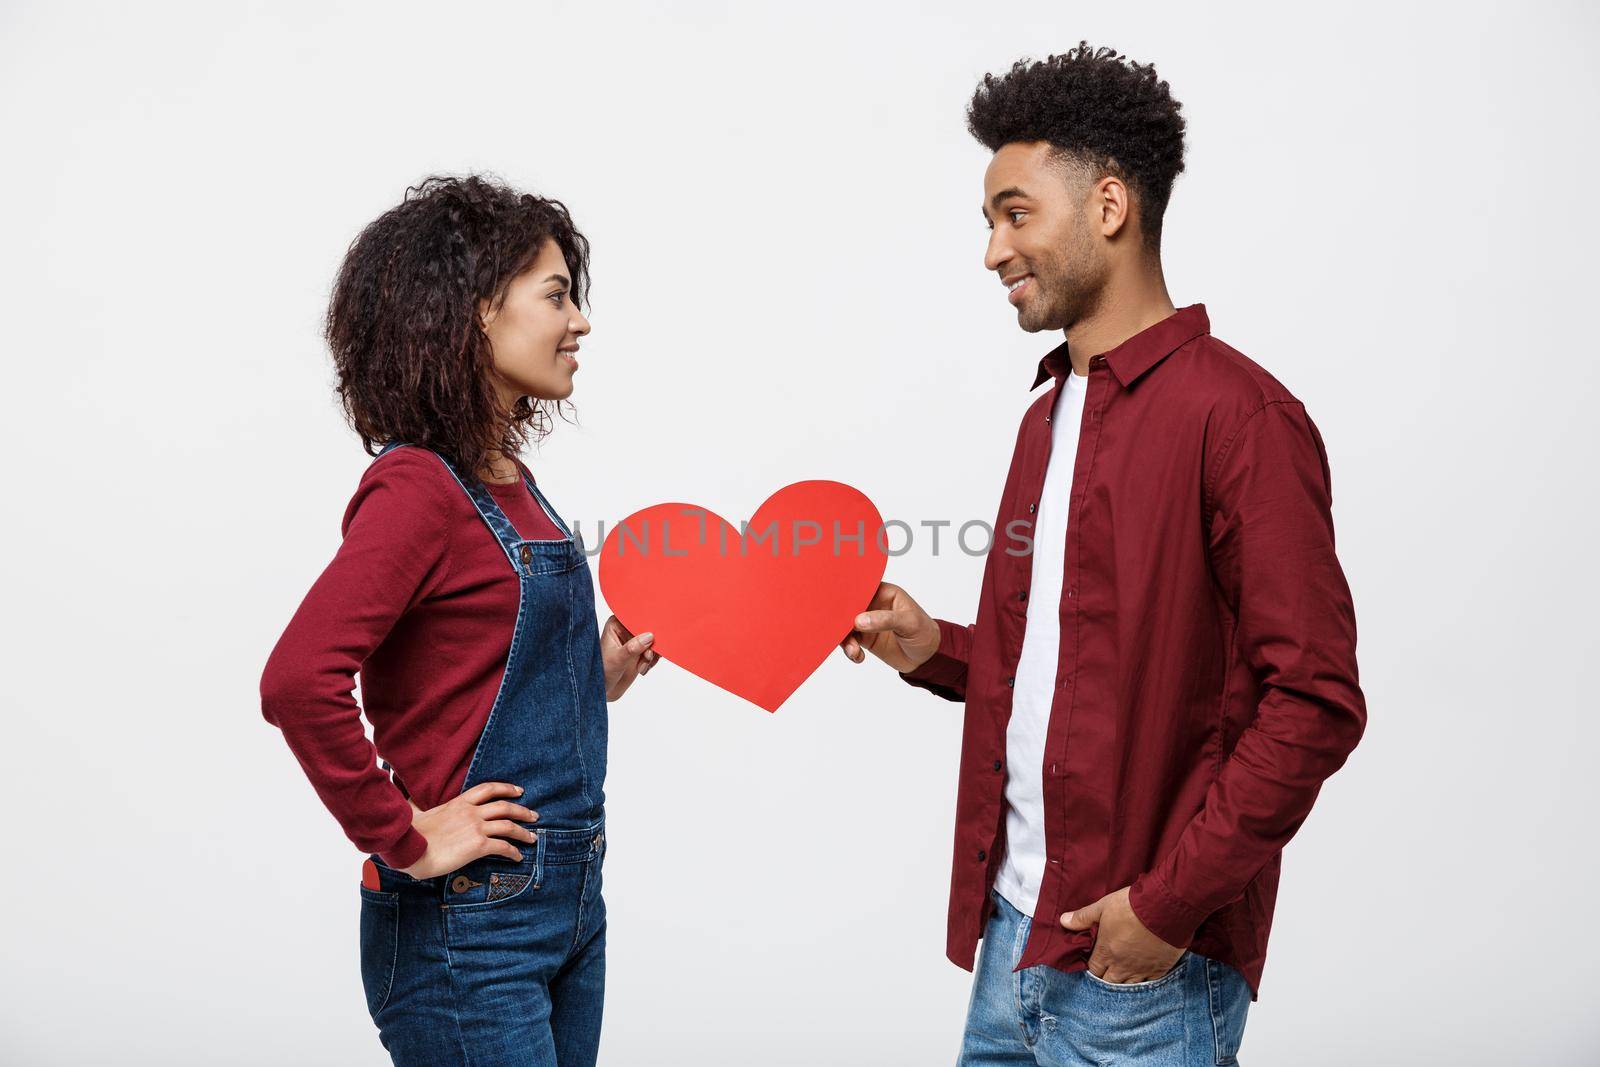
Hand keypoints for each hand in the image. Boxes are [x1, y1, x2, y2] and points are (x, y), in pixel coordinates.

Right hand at [401, 782, 540, 879]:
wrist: (408, 848)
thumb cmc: (409, 833)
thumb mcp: (417, 811)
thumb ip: (420, 805)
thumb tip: (410, 802)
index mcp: (459, 802)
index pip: (488, 789)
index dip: (506, 788)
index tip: (519, 791)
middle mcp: (471, 812)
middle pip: (505, 806)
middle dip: (522, 810)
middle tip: (534, 815)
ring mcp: (476, 827)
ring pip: (508, 826)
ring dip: (523, 832)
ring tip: (532, 838)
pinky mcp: (478, 845)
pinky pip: (503, 847)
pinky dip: (513, 852)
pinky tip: (518, 857)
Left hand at [601, 613, 657, 700]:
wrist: (605, 689)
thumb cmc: (603, 672)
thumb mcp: (617, 660)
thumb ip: (632, 648)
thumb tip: (649, 636)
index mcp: (616, 624)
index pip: (635, 617)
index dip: (646, 623)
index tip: (652, 634)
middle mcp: (626, 630)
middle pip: (648, 627)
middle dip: (651, 642)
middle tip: (647, 655)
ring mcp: (634, 640)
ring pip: (654, 640)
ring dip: (652, 654)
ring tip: (642, 665)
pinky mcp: (641, 650)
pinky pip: (655, 650)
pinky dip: (652, 660)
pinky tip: (642, 668)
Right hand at [837, 581, 940, 672]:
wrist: (927, 657)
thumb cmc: (924, 632)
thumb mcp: (909, 623)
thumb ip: (885, 620)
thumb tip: (859, 620)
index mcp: (884, 593)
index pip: (861, 589)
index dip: (848, 595)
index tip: (839, 606)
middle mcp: (873, 605)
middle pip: (848, 607)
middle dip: (841, 620)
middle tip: (841, 631)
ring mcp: (867, 622)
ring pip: (845, 626)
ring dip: (845, 639)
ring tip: (854, 650)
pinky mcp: (865, 638)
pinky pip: (849, 641)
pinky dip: (850, 650)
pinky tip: (858, 656)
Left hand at [1060, 886, 1186, 983]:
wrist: (1165, 908)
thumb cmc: (1131, 905)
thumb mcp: (1103, 906)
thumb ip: (1083, 917)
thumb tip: (1063, 921)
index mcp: (1106, 952)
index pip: (1093, 969)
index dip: (1092, 966)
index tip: (1094, 961)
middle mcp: (1122, 966)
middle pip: (1108, 982)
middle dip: (1105, 977)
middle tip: (1108, 969)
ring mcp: (1141, 970)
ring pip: (1128, 986)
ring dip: (1124, 981)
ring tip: (1123, 974)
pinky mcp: (1159, 970)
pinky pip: (1148, 984)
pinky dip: (1144, 981)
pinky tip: (1143, 975)